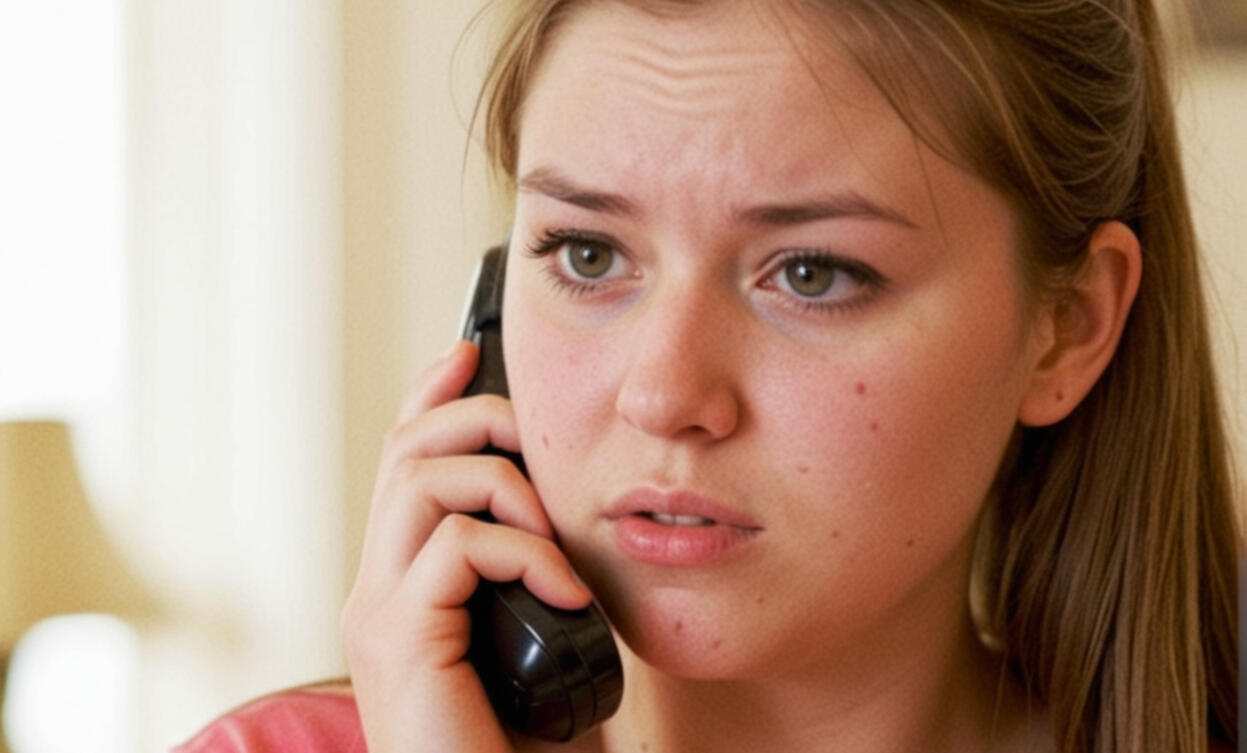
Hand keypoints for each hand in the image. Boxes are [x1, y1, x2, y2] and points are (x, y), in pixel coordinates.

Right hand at [341, 341, 591, 752]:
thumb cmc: (528, 738)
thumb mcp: (540, 628)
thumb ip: (535, 568)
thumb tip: (574, 505)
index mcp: (404, 583)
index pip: (401, 463)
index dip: (430, 397)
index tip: (467, 354)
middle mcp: (377, 589)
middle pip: (405, 451)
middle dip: (478, 419)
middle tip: (540, 441)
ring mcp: (379, 615)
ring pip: (421, 481)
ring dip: (504, 486)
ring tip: (553, 537)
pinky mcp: (399, 644)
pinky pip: (456, 547)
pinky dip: (523, 553)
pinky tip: (565, 594)